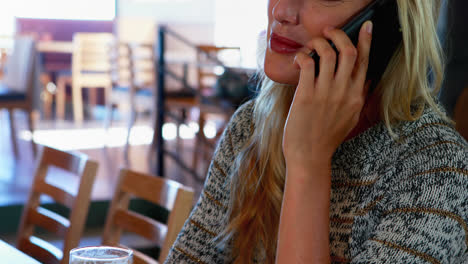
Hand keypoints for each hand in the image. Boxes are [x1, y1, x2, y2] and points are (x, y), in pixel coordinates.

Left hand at [282, 21, 372, 167]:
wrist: (309, 156)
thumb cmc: (327, 138)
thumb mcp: (351, 119)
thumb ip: (359, 98)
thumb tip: (366, 81)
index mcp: (356, 97)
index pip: (364, 62)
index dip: (366, 41)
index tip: (365, 27)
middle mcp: (343, 92)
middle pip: (348, 52)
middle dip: (339, 35)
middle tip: (329, 31)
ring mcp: (325, 93)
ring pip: (327, 54)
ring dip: (318, 42)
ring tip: (311, 45)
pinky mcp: (306, 95)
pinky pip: (307, 65)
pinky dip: (303, 56)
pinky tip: (300, 60)